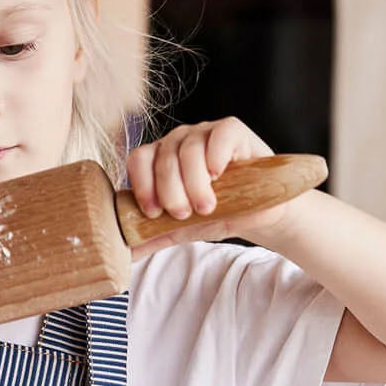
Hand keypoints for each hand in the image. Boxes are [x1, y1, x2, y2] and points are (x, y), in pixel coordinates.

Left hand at [125, 116, 297, 258]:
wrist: (259, 212)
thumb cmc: (218, 213)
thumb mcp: (184, 228)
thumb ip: (155, 236)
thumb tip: (126, 254)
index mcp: (160, 160)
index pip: (139, 160)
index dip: (142, 186)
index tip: (153, 213)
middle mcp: (179, 141)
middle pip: (163, 158)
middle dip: (170, 192)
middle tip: (184, 214)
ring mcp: (204, 133)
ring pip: (188, 149)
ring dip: (193, 182)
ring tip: (206, 206)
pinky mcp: (231, 130)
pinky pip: (217, 136)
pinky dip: (214, 157)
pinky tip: (218, 176)